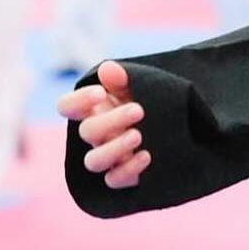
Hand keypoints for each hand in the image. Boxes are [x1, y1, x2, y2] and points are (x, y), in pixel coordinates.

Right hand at [58, 61, 150, 188]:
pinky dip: (128, 169)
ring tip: (138, 135)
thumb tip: (107, 69)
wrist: (181, 126)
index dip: (77, 101)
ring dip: (114, 149)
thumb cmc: (153, 103)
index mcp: (95, 110)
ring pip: (94, 161)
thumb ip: (123, 79)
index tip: (100, 93)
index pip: (67, 107)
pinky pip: (114, 180)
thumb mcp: (140, 87)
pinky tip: (146, 155)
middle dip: (111, 120)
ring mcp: (109, 157)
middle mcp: (98, 136)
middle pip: (86, 132)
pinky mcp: (124, 176)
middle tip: (138, 110)